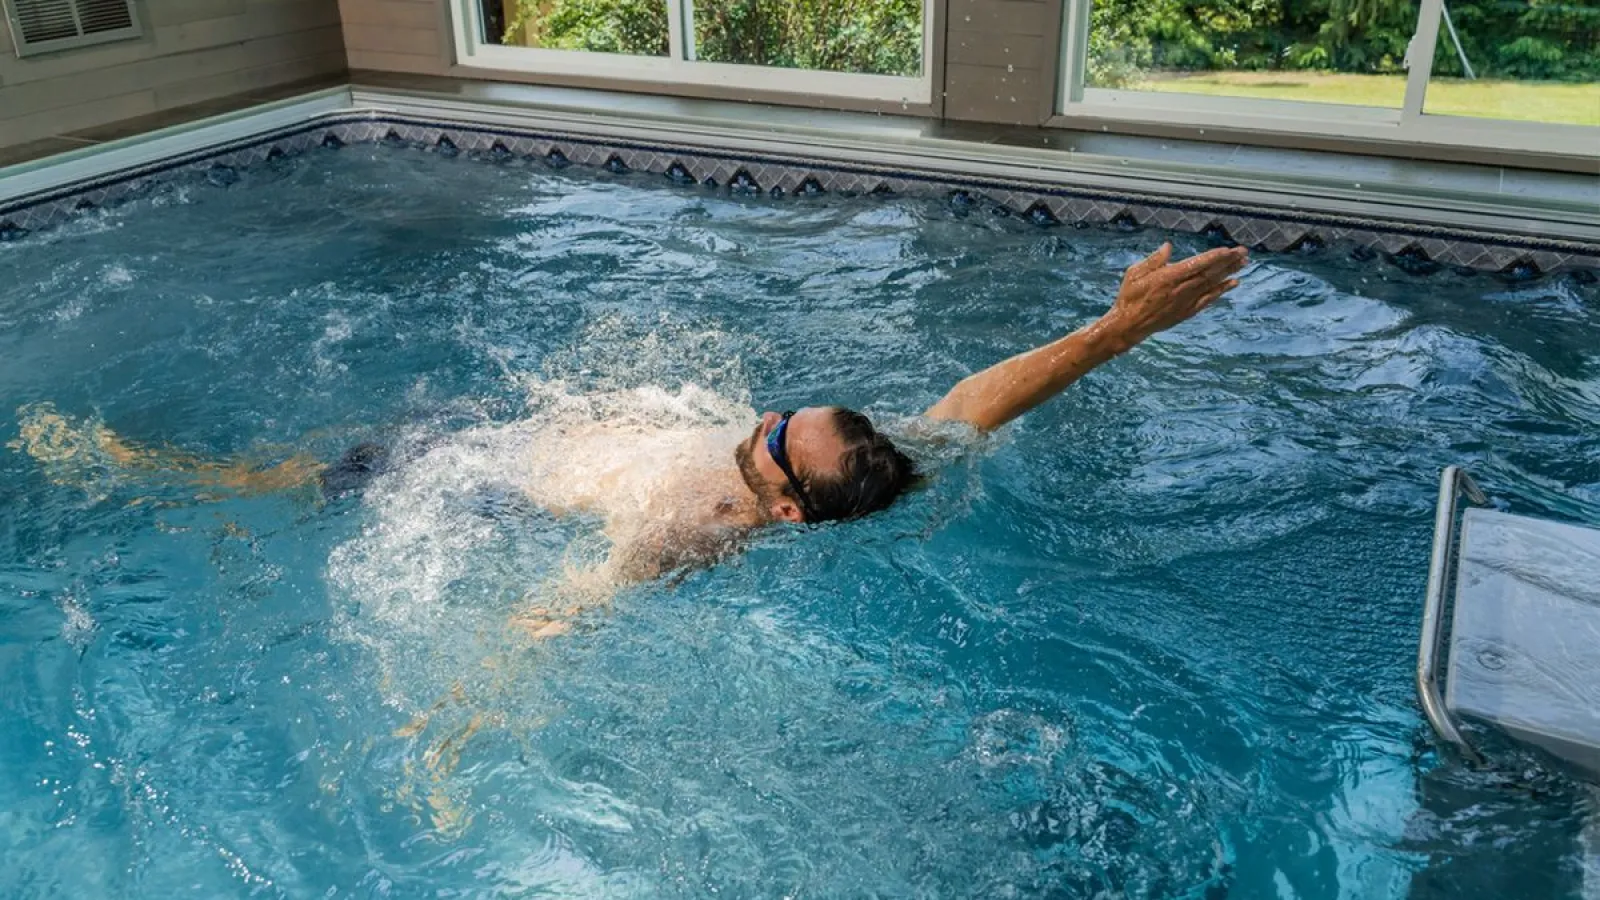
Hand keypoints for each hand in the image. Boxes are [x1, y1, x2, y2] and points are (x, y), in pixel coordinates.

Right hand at [1102, 243, 1247, 348]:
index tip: (1228, 250)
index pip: (1195, 265)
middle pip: (1209, 273)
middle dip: (1227, 262)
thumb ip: (1153, 260)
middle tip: (1243, 252)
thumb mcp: (1134, 273)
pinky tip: (1233, 283)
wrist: (1129, 325)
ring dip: (1228, 273)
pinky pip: (1208, 300)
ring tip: (1243, 263)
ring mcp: (1185, 302)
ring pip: (1211, 285)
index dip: (1213, 257)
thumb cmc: (1129, 297)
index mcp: (1167, 278)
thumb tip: (1168, 246)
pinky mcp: (1187, 311)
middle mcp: (1180, 290)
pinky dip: (1221, 291)